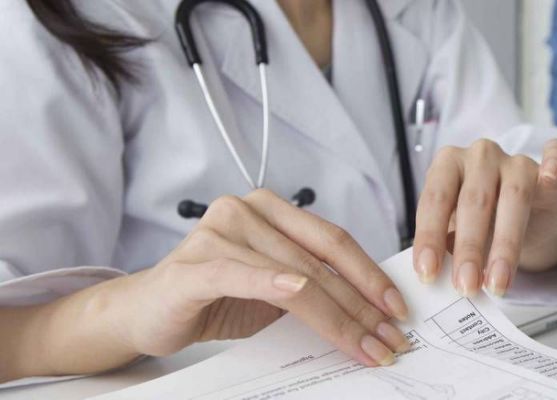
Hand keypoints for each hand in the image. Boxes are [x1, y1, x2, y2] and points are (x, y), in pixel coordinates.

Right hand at [117, 190, 409, 366]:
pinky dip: (273, 284)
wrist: (147, 312)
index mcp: (271, 209)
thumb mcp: (274, 288)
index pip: (333, 241)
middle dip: (361, 306)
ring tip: (363, 344)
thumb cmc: (215, 297)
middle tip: (390, 338)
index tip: (398, 309)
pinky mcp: (195, 263)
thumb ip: (315, 284)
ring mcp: (219, 232)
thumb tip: (375, 310)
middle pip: (320, 262)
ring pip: (294, 275)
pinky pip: (243, 274)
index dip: (370, 275)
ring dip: (336, 316)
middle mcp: (246, 210)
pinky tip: (300, 296)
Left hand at [413, 139, 556, 296]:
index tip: (427, 273)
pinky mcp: (553, 168)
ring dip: (506, 244)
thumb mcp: (458, 231)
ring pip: (514, 196)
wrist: (526, 216)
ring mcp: (517, 160)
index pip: (435, 200)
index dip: (430, 237)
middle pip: (474, 201)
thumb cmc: (483, 222)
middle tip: (466, 286)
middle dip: (469, 249)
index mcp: (448, 165)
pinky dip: (555, 163)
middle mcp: (480, 156)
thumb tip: (437, 273)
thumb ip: (448, 243)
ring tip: (498, 282)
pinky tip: (550, 175)